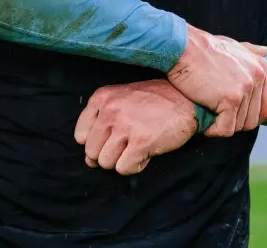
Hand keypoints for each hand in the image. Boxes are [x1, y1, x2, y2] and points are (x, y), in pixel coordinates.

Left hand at [74, 80, 197, 174]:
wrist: (187, 100)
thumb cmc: (154, 102)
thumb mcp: (122, 100)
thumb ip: (101, 126)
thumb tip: (89, 161)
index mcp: (101, 97)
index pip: (80, 136)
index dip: (96, 143)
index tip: (112, 138)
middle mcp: (110, 110)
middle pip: (92, 152)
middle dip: (108, 154)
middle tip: (127, 145)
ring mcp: (125, 125)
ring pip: (106, 162)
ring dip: (122, 161)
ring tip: (137, 147)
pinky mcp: (141, 141)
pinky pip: (124, 168)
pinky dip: (135, 166)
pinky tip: (146, 153)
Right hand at [167, 26, 266, 137]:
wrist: (182, 47)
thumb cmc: (202, 47)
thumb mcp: (232, 45)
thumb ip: (250, 51)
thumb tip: (265, 51)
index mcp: (261, 67)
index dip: (252, 116)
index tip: (235, 115)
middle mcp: (257, 78)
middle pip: (254, 119)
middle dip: (236, 122)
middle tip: (219, 118)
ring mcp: (244, 89)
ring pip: (240, 126)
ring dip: (224, 126)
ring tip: (209, 117)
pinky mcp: (230, 99)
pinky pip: (226, 129)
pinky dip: (214, 130)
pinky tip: (204, 123)